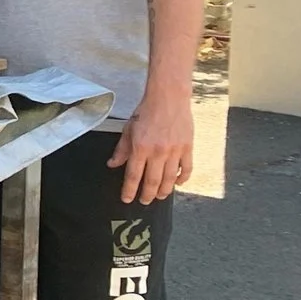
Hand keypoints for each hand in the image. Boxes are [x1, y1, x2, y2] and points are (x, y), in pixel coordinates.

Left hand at [110, 86, 195, 204]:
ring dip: (164, 191)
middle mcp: (158, 152)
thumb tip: (113, 165)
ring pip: (170, 178)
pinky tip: (177, 183)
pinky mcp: (188, 147)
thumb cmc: (146, 111)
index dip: (129, 190)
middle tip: (144, 201)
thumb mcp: (128, 129)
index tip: (127, 199)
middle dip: (147, 194)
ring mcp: (175, 151)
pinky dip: (182, 178)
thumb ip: (121, 149)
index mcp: (140, 147)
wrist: (168, 98)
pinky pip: (186, 168)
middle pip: (152, 181)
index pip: (133, 175)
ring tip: (160, 196)